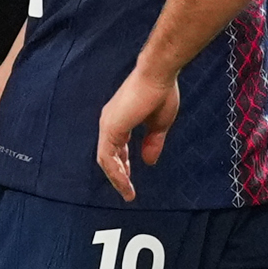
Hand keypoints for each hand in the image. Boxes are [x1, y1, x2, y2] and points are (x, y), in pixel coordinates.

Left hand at [95, 65, 180, 202]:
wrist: (159, 75)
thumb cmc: (161, 93)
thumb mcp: (159, 125)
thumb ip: (152, 143)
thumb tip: (149, 162)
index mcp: (120, 119)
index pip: (117, 147)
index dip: (123, 164)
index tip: (130, 179)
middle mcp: (110, 122)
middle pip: (108, 156)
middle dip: (118, 175)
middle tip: (128, 191)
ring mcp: (108, 124)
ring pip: (106, 159)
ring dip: (117, 178)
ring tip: (127, 193)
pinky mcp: (111, 127)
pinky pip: (108, 156)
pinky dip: (116, 172)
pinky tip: (125, 183)